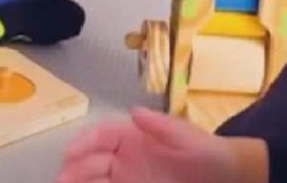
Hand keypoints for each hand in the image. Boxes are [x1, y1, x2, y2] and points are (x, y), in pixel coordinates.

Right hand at [56, 108, 251, 182]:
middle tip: (61, 181)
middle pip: (90, 161)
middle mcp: (121, 158)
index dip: (83, 141)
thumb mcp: (188, 137)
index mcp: (131, 137)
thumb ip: (162, 126)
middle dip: (73, 170)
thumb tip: (133, 110)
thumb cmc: (206, 155)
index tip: (70, 152)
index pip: (101, 135)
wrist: (226, 179)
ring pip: (93, 181)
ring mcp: (124, 179)